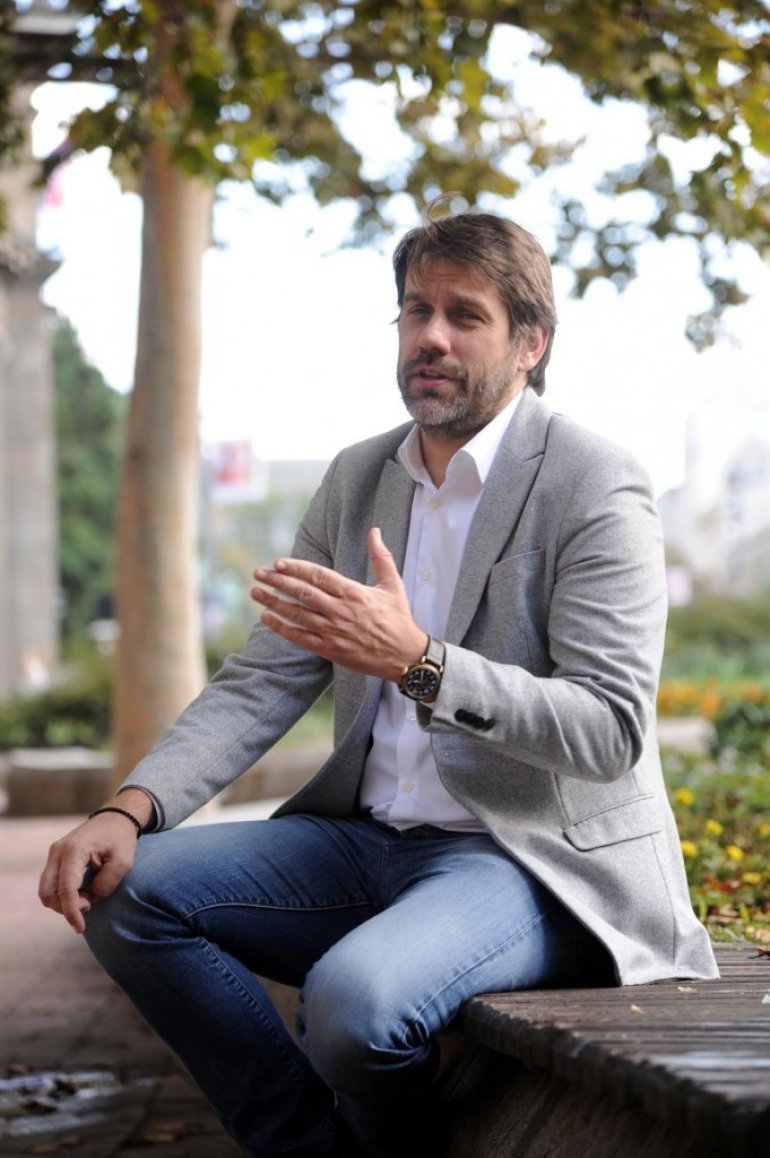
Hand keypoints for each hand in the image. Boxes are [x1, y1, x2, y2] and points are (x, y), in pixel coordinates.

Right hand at [38, 791, 150, 932]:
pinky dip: (63, 895)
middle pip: (47, 892)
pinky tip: (82, 893)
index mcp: (74, 850)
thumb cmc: (121, 839)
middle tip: (88, 905)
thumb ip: (106, 884)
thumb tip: (88, 899)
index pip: (66, 888)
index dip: (71, 912)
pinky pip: (52, 884)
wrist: (115, 818)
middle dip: (63, 908)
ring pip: (46, 890)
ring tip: (87, 897)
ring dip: (63, 902)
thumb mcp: (123, 862)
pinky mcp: (56, 859)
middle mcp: (58, 851)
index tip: (80, 927)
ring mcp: (54, 854)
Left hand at [251, 527, 427, 681]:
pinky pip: (300, 638)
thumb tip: (375, 531)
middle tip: (259, 573)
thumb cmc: (398, 618)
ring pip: (297, 614)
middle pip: (303, 593)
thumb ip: (381, 557)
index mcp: (354, 593)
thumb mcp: (393, 584)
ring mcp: (333, 631)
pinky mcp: (330, 650)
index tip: (278, 563)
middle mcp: (340, 611)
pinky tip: (267, 618)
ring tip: (255, 592)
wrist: (404, 655)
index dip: (297, 568)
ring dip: (274, 603)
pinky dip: (282, 628)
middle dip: (278, 582)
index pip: (319, 576)